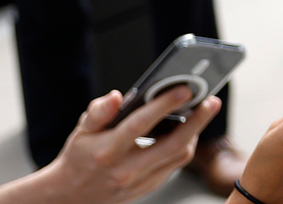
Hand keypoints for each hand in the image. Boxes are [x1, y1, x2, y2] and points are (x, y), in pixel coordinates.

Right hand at [0, 85, 219, 203]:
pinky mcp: (149, 188)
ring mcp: (139, 182)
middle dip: (197, 121)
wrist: (71, 195)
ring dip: (194, 133)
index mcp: (107, 151)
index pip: (140, 125)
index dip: (164, 105)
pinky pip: (174, 166)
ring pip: (179, 156)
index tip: (185, 88)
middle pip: (172, 144)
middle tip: (211, 101)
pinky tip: (186, 130)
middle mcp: (126, 170)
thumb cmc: (79, 156)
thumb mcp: (82, 130)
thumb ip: (99, 112)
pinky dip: (184, 146)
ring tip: (200, 112)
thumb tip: (116, 96)